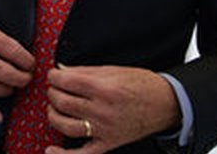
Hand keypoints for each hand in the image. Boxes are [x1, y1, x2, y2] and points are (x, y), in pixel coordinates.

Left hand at [45, 65, 179, 152]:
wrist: (165, 103)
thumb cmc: (142, 85)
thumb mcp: (114, 70)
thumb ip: (85, 71)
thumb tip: (62, 70)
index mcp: (104, 88)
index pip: (67, 82)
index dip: (54, 76)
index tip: (53, 75)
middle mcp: (102, 110)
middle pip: (63, 102)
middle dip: (53, 93)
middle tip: (55, 89)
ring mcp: (104, 129)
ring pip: (65, 126)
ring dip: (53, 115)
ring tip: (55, 108)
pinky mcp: (108, 143)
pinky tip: (51, 150)